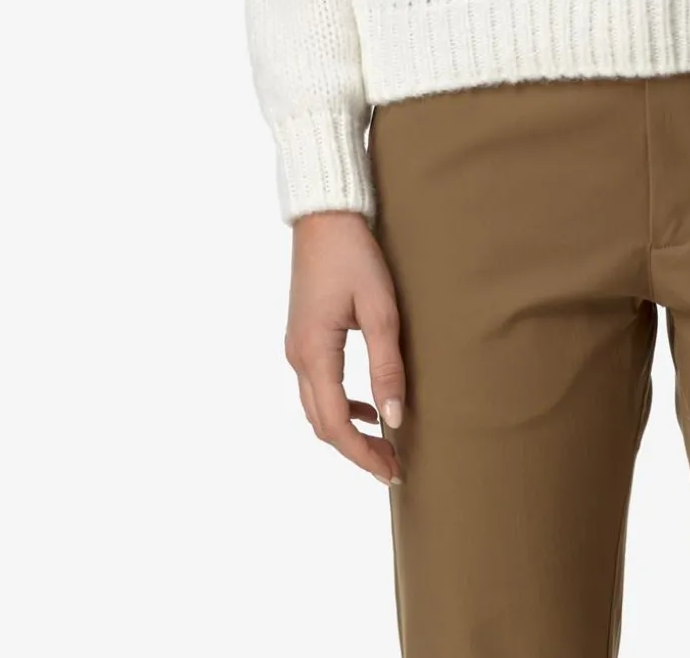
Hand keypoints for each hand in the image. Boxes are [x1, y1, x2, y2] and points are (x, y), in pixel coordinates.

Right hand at [284, 209, 407, 486]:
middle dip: (356, 450)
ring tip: (384, 442)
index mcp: (313, 354)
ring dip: (348, 430)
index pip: (336, 424)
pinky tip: (368, 405)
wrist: (324, 217)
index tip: (392, 471)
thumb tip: (394, 418)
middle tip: (393, 465)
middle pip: (322, 424)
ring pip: (317, 408)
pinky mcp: (303, 337)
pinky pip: (318, 386)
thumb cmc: (354, 256)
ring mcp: (296, 348)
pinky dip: (341, 405)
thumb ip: (386, 366)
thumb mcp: (380, 310)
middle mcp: (297, 357)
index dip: (363, 454)